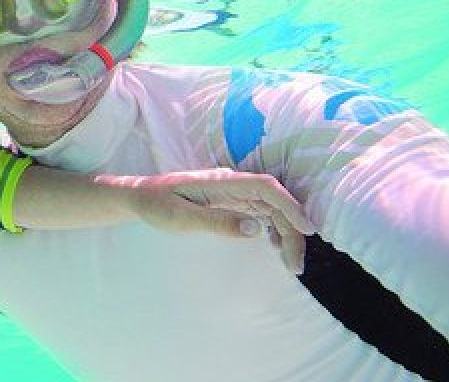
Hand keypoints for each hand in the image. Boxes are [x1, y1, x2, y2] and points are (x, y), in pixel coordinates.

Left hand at [111, 169, 316, 273]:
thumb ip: (216, 222)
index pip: (265, 187)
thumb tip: (255, 229)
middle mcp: (232, 184)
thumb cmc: (157, 205)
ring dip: (286, 233)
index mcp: (221, 182)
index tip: (308, 229)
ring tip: (291, 264)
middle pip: (274, 202)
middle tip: (296, 266)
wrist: (140, 197)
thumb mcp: (181, 218)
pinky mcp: (231, 202)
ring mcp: (233, 193)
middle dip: (292, 230)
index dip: (290, 206)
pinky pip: (261, 213)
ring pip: (271, 209)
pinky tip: (276, 248)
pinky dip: (274, 230)